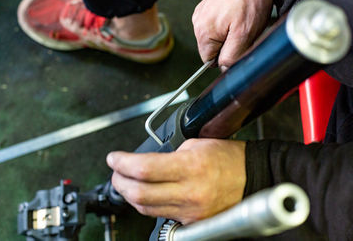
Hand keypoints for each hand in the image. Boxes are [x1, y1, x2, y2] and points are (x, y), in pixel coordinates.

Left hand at [106, 138, 245, 223]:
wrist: (253, 179)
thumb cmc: (229, 159)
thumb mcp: (197, 144)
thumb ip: (169, 154)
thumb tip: (145, 162)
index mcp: (191, 167)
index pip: (144, 168)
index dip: (122, 163)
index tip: (113, 158)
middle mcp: (190, 192)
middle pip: (139, 193)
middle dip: (119, 181)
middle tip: (115, 171)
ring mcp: (190, 211)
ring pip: (146, 208)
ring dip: (129, 194)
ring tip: (124, 182)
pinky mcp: (191, 221)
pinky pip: (160, 214)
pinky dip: (146, 204)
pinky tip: (143, 193)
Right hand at [192, 0, 274, 67]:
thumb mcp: (244, 35)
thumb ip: (231, 56)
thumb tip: (223, 69)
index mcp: (203, 33)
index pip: (209, 61)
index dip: (226, 56)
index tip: (237, 44)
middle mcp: (198, 23)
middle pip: (212, 48)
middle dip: (228, 44)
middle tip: (242, 30)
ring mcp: (201, 13)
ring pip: (215, 36)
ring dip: (228, 33)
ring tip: (240, 19)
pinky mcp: (207, 6)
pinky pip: (216, 24)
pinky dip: (227, 22)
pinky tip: (236, 13)